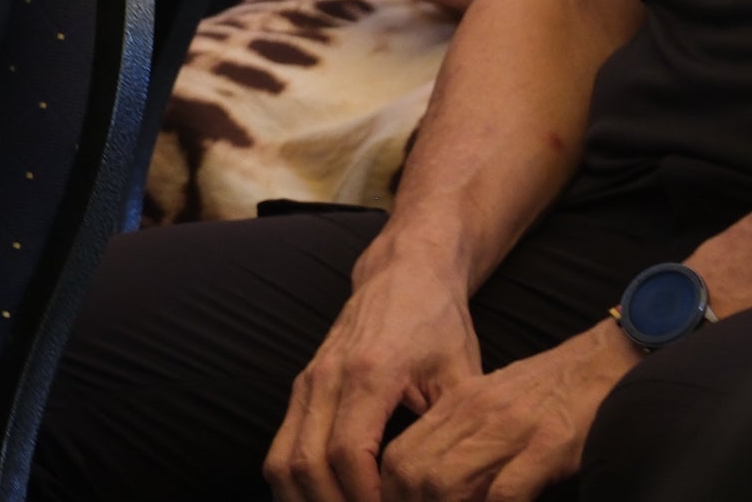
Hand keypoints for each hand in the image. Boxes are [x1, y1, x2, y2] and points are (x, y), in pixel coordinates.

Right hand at [268, 248, 482, 501]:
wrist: (403, 272)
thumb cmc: (438, 324)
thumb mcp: (463, 376)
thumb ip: (459, 436)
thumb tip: (471, 494)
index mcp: (368, 373)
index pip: (349, 453)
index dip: (366, 499)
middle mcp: (325, 377)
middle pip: (306, 463)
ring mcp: (306, 382)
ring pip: (281, 460)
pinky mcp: (300, 388)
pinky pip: (280, 448)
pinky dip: (295, 485)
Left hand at [378, 322, 636, 501]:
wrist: (602, 361)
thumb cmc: (551, 390)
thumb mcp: (495, 405)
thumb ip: (465, 438)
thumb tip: (435, 485)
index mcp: (456, 405)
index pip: (400, 454)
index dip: (391, 491)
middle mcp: (473, 415)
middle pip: (411, 471)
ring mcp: (508, 429)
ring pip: (443, 481)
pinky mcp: (547, 445)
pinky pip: (505, 491)